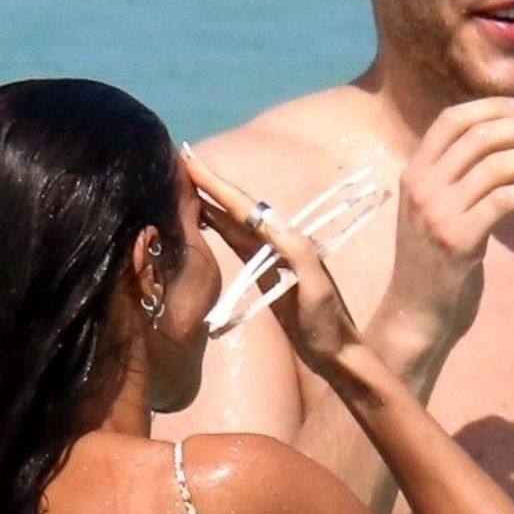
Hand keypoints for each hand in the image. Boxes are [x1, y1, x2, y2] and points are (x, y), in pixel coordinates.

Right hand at [184, 153, 362, 378]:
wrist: (335, 353)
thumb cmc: (327, 324)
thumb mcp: (315, 288)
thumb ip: (297, 252)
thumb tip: (268, 216)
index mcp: (287, 241)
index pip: (245, 207)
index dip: (217, 184)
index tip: (190, 160)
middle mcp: (276, 242)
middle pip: (236, 207)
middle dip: (208, 184)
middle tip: (178, 159)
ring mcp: (268, 256)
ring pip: (233, 221)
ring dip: (209, 201)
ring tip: (182, 182)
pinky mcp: (262, 272)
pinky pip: (234, 241)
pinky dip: (216, 225)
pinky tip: (201, 218)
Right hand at [382, 98, 513, 347]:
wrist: (417, 312)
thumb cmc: (432, 260)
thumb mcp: (432, 209)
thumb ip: (453, 177)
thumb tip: (501, 141)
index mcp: (413, 173)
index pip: (451, 121)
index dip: (490, 107)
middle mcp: (422, 188)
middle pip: (480, 138)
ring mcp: (438, 214)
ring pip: (497, 167)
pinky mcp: (459, 241)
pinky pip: (504, 201)